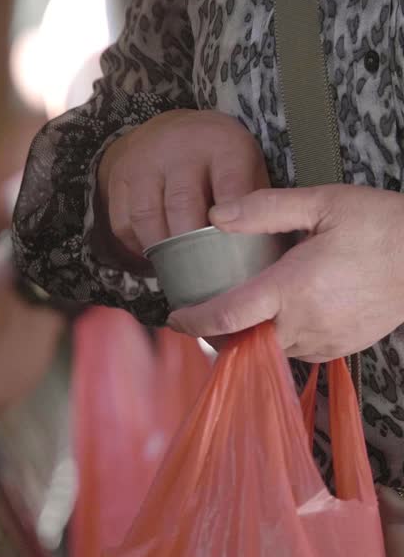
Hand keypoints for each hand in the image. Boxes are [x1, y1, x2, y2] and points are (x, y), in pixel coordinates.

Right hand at [99, 110, 269, 262]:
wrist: (173, 133)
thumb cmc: (220, 162)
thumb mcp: (247, 169)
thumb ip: (254, 204)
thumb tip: (261, 256)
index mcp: (223, 145)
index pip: (229, 185)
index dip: (232, 221)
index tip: (233, 249)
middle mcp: (179, 149)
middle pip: (182, 204)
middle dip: (192, 245)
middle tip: (203, 273)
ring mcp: (144, 163)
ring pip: (147, 216)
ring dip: (161, 249)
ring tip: (175, 269)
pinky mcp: (119, 179)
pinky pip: (123, 222)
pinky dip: (137, 245)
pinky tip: (153, 253)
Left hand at [167, 185, 403, 360]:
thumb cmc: (382, 225)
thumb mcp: (324, 203)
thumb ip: (266, 208)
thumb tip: (217, 214)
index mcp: (291, 288)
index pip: (226, 316)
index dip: (193, 321)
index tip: (174, 317)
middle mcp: (304, 322)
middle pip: (241, 342)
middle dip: (217, 333)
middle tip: (203, 313)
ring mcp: (325, 340)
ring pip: (269, 350)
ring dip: (250, 337)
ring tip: (241, 312)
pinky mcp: (341, 347)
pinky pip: (297, 352)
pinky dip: (280, 339)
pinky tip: (281, 315)